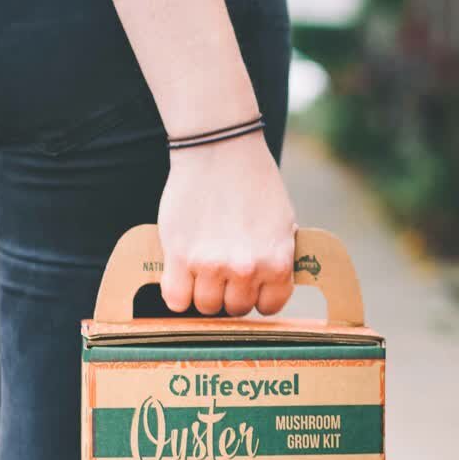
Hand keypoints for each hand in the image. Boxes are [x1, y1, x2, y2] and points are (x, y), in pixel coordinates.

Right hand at [158, 130, 295, 316]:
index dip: (258, 298)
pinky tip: (181, 278)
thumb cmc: (253, 182)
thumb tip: (269, 285)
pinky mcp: (179, 256)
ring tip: (202, 272)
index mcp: (276, 262)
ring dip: (203, 294)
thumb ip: (277, 257)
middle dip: (230, 294)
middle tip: (223, 275)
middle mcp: (245, 269)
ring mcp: (211, 264)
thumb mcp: (282, 223)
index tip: (250, 288)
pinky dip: (177, 295)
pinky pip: (175, 299)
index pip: (268, 306)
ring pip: (204, 306)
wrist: (219, 150)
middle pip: (234, 309)